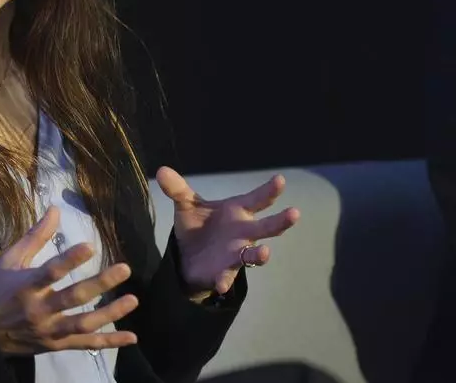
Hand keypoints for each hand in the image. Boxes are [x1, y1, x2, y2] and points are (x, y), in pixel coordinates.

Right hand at [0, 206, 139, 354]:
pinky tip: (131, 338)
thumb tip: (56, 209)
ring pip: (83, 323)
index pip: (51, 272)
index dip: (70, 259)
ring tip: (133, 299)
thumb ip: (35, 236)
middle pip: (73, 298)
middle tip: (124, 269)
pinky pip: (86, 344)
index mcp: (26, 286)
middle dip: (100, 284)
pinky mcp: (57, 344)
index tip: (91, 246)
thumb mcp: (10, 260)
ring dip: (110, 313)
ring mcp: (50, 330)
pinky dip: (109, 342)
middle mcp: (39, 310)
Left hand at [157, 167, 300, 297]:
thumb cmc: (198, 226)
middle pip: (266, 226)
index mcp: (237, 211)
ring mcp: (236, 252)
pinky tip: (221, 285)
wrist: (188, 256)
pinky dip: (224, 280)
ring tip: (265, 253)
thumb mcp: (186, 205)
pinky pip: (227, 277)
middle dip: (280, 221)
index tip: (281, 180)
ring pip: (253, 254)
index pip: (257, 199)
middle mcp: (243, 231)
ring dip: (260, 254)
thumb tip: (161, 171)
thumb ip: (177, 189)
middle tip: (295, 213)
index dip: (269, 190)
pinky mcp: (224, 271)